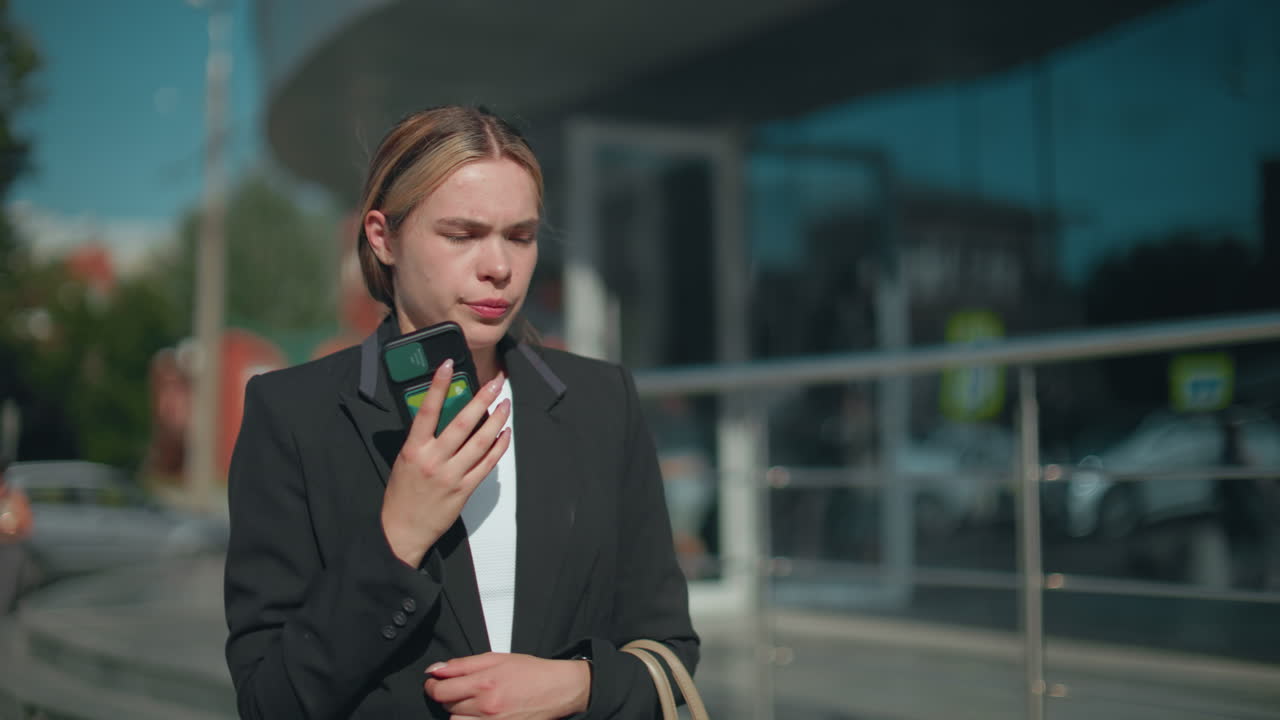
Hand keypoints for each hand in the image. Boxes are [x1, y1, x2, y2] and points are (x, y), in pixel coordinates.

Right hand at [381, 360, 512, 566]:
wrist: (402, 530)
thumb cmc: (402, 493)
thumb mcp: (404, 460)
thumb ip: (422, 439)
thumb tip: (442, 414)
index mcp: (414, 449)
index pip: (427, 410)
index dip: (438, 385)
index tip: (449, 365)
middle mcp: (434, 460)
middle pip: (462, 423)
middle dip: (481, 399)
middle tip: (495, 382)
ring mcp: (452, 475)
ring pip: (480, 442)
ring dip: (496, 421)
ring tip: (506, 404)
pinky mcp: (465, 489)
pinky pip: (487, 464)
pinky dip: (498, 447)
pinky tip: (505, 434)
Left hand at [424, 652, 590, 718]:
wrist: (558, 689)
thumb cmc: (532, 672)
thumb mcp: (497, 658)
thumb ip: (463, 664)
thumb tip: (437, 669)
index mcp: (484, 683)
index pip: (441, 690)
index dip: (431, 686)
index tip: (432, 682)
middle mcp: (486, 706)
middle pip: (447, 707)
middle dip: (448, 696)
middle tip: (458, 688)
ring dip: (458, 711)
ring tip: (471, 702)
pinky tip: (479, 713)